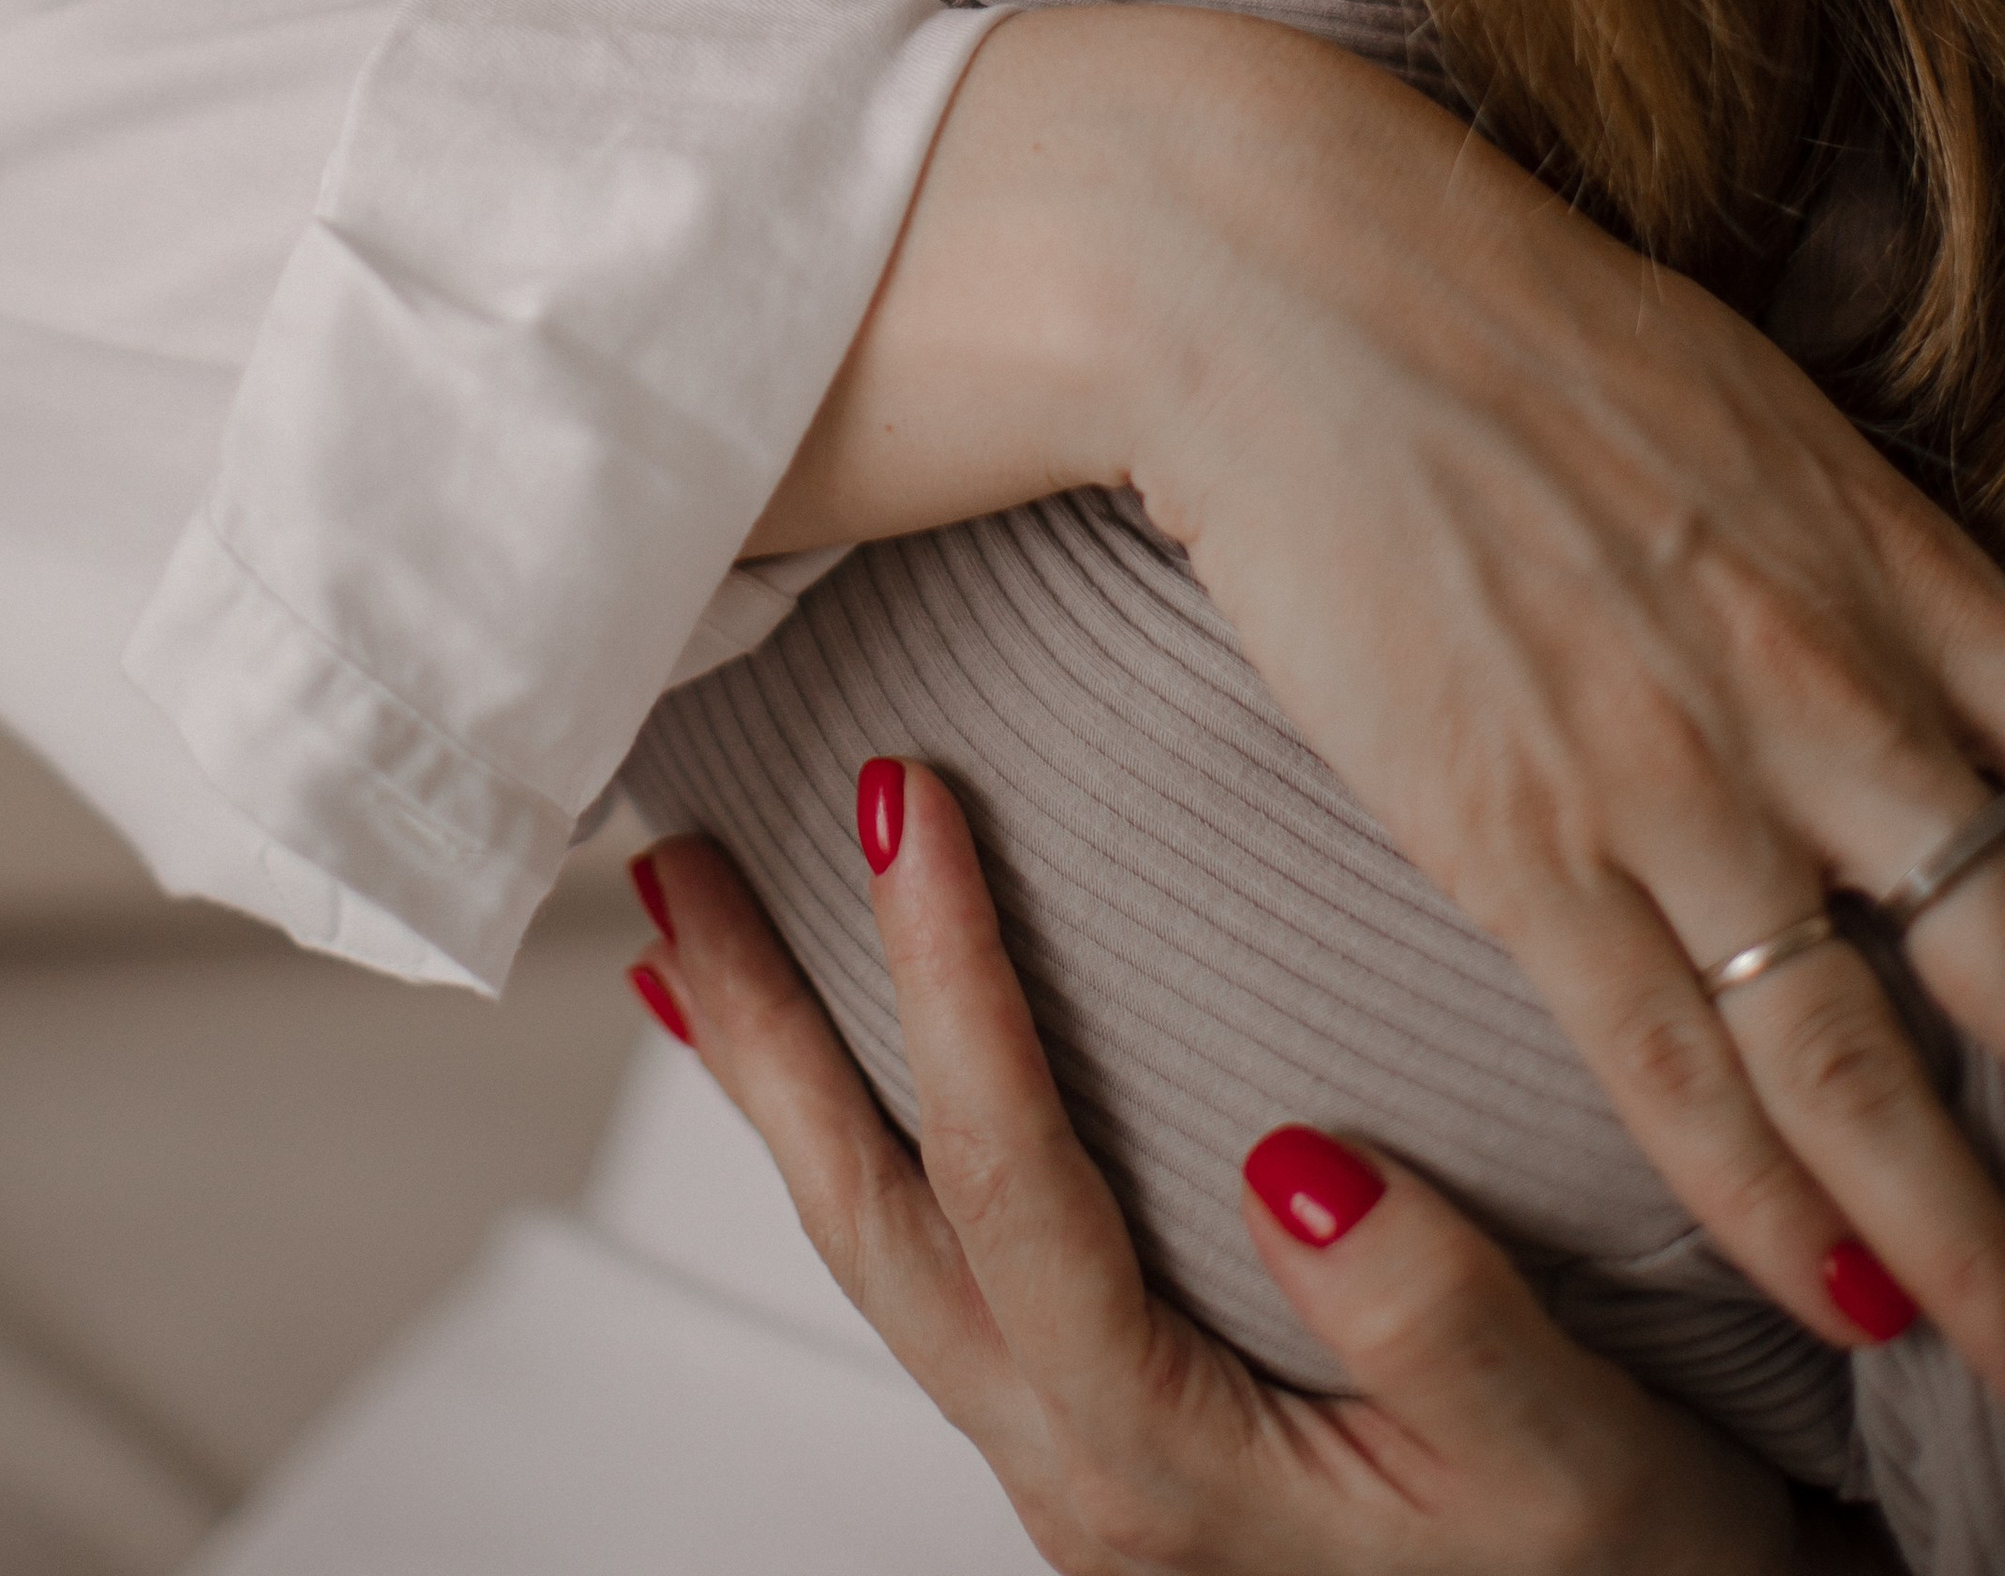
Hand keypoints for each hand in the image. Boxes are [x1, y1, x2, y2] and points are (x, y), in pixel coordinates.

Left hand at [627, 773, 1817, 1574]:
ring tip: (696, 930)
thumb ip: (1441, 1316)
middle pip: (874, 1221)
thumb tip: (1293, 1156)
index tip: (911, 806)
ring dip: (779, 1081)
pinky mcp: (1101, 1438)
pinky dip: (858, 1150)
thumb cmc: (1622, 1572)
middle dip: (763, 1029)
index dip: (949, 988)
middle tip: (683, 854)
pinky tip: (827, 1081)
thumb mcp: (1579, 1458)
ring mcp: (1072, 1464)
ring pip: (879, 1248)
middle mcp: (1080, 1475)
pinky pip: (934, 1271)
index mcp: (1164, 1467)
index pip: (1013, 1188)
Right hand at [763, 5, 2004, 1389]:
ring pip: (1862, 1052)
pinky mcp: (1515, 834)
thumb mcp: (1749, 403)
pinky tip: (1834, 1290)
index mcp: (1883, 552)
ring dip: (1956, 1228)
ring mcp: (1669, 767)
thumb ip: (1866, 552)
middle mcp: (1814, 677)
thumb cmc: (1500, 314)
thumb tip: (1948, 652)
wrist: (1274, 275)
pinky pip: (1668, 1060)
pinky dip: (1761, 1197)